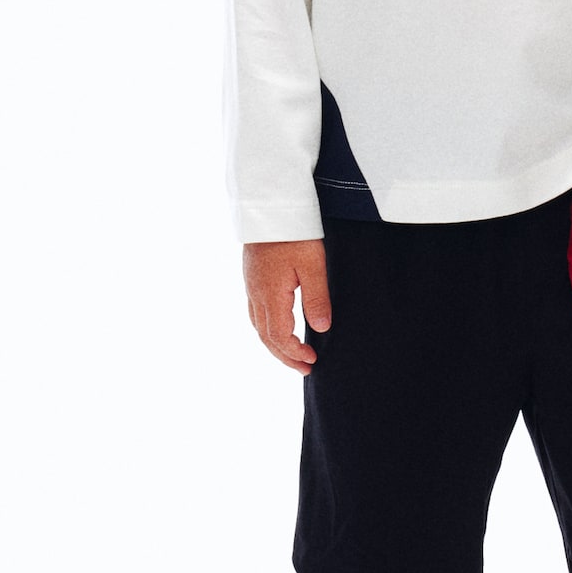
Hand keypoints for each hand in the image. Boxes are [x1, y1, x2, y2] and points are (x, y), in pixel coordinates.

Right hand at [242, 238, 330, 371]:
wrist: (270, 204)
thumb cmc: (294, 232)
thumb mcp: (313, 265)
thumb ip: (316, 298)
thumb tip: (321, 329)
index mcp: (270, 295)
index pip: (279, 337)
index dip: (294, 353)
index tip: (312, 361)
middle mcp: (255, 293)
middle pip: (265, 336)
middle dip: (284, 356)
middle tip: (304, 368)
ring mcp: (251, 284)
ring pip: (257, 325)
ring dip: (274, 344)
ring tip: (292, 354)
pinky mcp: (251, 275)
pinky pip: (255, 311)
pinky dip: (267, 327)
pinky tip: (278, 326)